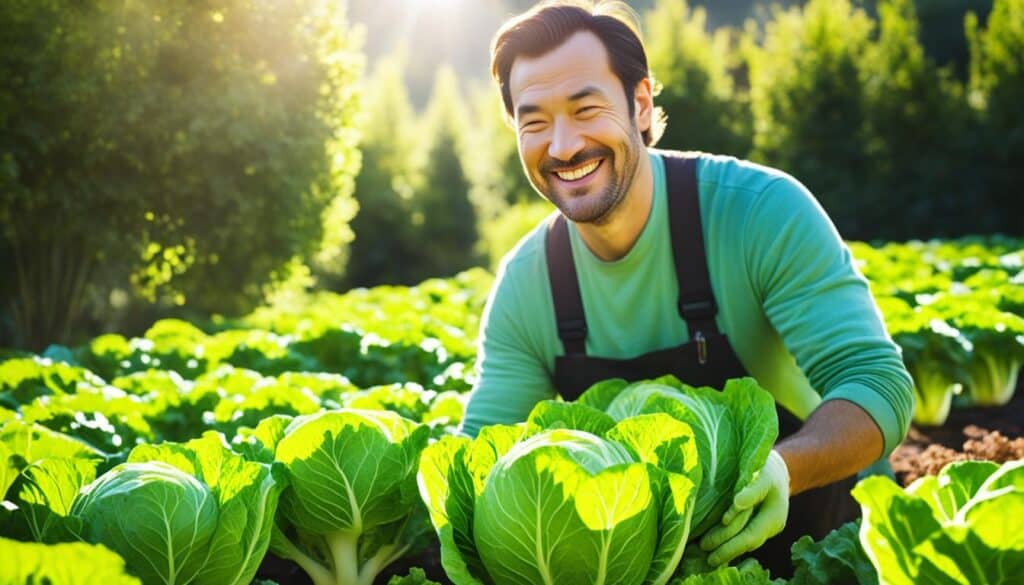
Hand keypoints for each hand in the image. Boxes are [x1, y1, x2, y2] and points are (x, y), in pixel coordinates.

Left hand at [698, 449, 788, 565]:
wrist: (774, 468)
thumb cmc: (767, 468)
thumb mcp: (763, 474)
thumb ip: (753, 489)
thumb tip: (737, 502)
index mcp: (775, 516)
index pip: (751, 534)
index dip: (731, 540)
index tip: (707, 544)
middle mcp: (770, 527)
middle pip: (746, 542)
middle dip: (724, 548)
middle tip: (701, 549)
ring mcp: (762, 528)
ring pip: (742, 542)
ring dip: (723, 548)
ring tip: (701, 551)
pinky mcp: (754, 525)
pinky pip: (741, 537)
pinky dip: (726, 542)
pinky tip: (710, 546)